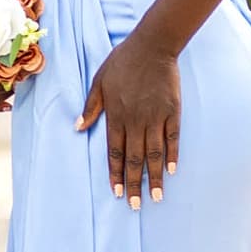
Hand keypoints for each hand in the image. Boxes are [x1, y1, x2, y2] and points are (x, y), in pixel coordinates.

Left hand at [80, 34, 183, 202]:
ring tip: (156, 196)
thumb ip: (91, 107)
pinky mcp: (173, 111)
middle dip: (133, 183)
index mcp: (115, 115)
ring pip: (154, 153)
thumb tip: (77, 127)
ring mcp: (156, 117)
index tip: (116, 192)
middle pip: (134, 158)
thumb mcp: (98, 82)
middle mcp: (135, 120)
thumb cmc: (122, 63)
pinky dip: (172, 155)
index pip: (114, 152)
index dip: (115, 173)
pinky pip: (173, 138)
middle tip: (134, 205)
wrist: (152, 46)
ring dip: (154, 176)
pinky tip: (171, 171)